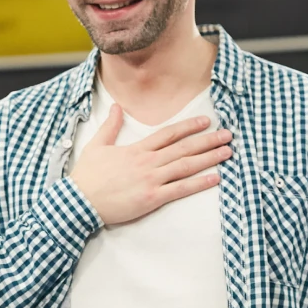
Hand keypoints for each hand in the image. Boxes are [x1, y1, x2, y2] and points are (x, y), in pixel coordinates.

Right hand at [69, 108, 232, 225]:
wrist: (79, 201)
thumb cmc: (86, 177)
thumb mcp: (96, 146)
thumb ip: (110, 126)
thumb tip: (116, 106)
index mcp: (136, 150)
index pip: (168, 134)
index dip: (189, 126)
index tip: (206, 121)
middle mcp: (148, 162)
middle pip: (183, 148)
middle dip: (208, 140)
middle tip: (228, 135)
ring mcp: (151, 180)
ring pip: (186, 166)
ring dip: (209, 158)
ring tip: (227, 152)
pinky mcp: (151, 198)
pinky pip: (180, 189)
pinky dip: (199, 183)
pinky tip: (214, 177)